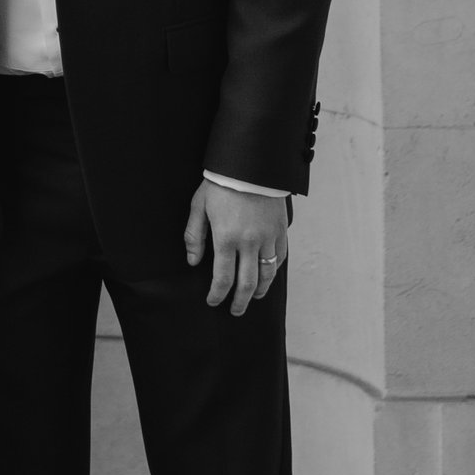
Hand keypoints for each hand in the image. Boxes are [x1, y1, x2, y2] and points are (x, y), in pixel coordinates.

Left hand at [184, 178, 289, 316]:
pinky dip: (273, 270)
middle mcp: (249, 242)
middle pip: (247, 284)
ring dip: (259, 291)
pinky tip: (267, 275)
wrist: (250, 163)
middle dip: (239, 302)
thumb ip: (194, 236)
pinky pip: (279, 257)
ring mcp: (268, 237)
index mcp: (226, 238)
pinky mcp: (280, 230)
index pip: (223, 278)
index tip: (213, 301)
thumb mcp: (199, 206)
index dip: (217, 294)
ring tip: (252, 297)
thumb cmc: (220, 183)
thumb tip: (193, 262)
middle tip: (235, 311)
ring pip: (267, 274)